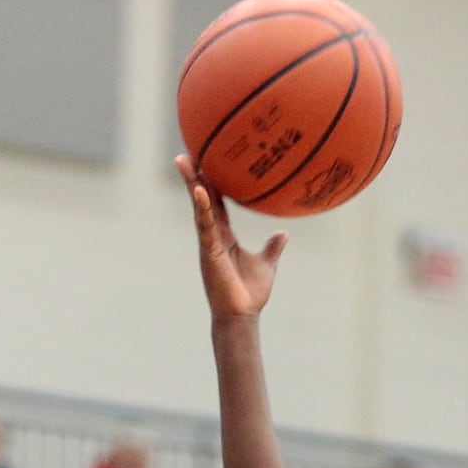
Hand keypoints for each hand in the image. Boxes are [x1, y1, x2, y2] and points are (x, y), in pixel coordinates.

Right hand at [177, 155, 287, 321]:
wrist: (243, 316)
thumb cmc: (250, 294)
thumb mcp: (266, 265)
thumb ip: (272, 247)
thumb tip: (283, 233)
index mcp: (225, 237)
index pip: (216, 204)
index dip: (211, 184)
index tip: (207, 163)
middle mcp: (213, 236)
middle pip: (202, 200)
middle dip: (194, 176)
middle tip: (187, 151)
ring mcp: (209, 242)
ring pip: (198, 207)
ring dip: (191, 184)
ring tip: (184, 161)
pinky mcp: (208, 251)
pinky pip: (204, 224)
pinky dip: (201, 207)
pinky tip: (198, 189)